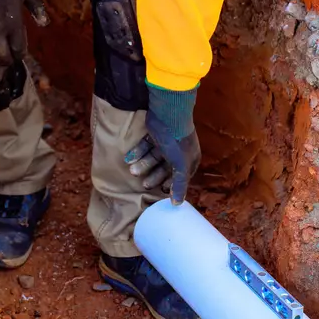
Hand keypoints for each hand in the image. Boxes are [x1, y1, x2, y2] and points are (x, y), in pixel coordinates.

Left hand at [143, 86, 200, 204]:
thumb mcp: (180, 166)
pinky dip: (138, 152)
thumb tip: (176, 204)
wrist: (169, 114)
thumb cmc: (177, 142)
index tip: (160, 190)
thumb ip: (179, 185)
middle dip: (154, 175)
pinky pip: (146, 146)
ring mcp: (167, 143)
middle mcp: (179, 152)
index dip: (170, 184)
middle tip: (143, 183)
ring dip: (143, 164)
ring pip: (154, 157)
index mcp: (189, 159)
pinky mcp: (156, 134)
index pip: (180, 176)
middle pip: (165, 168)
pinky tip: (129, 158)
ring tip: (132, 170)